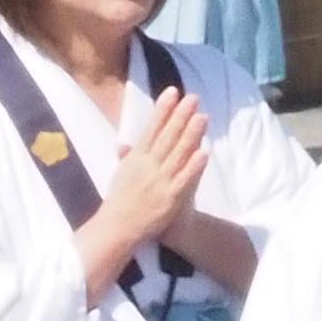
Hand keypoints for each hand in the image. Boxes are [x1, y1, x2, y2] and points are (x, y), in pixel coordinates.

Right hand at [99, 88, 210, 248]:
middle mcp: (147, 166)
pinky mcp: (169, 197)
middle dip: (180, 115)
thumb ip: (126, 158)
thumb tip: (124, 144)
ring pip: (178, 153)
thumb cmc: (119, 201)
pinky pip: (184, 179)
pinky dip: (193, 166)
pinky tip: (204, 152)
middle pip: (167, 136)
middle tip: (193, 97)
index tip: (172, 91)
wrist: (117, 229)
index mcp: (136, 158)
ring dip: (191, 134)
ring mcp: (159, 181)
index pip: (151, 128)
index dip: (162, 109)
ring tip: (203, 117)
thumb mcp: (120, 175)